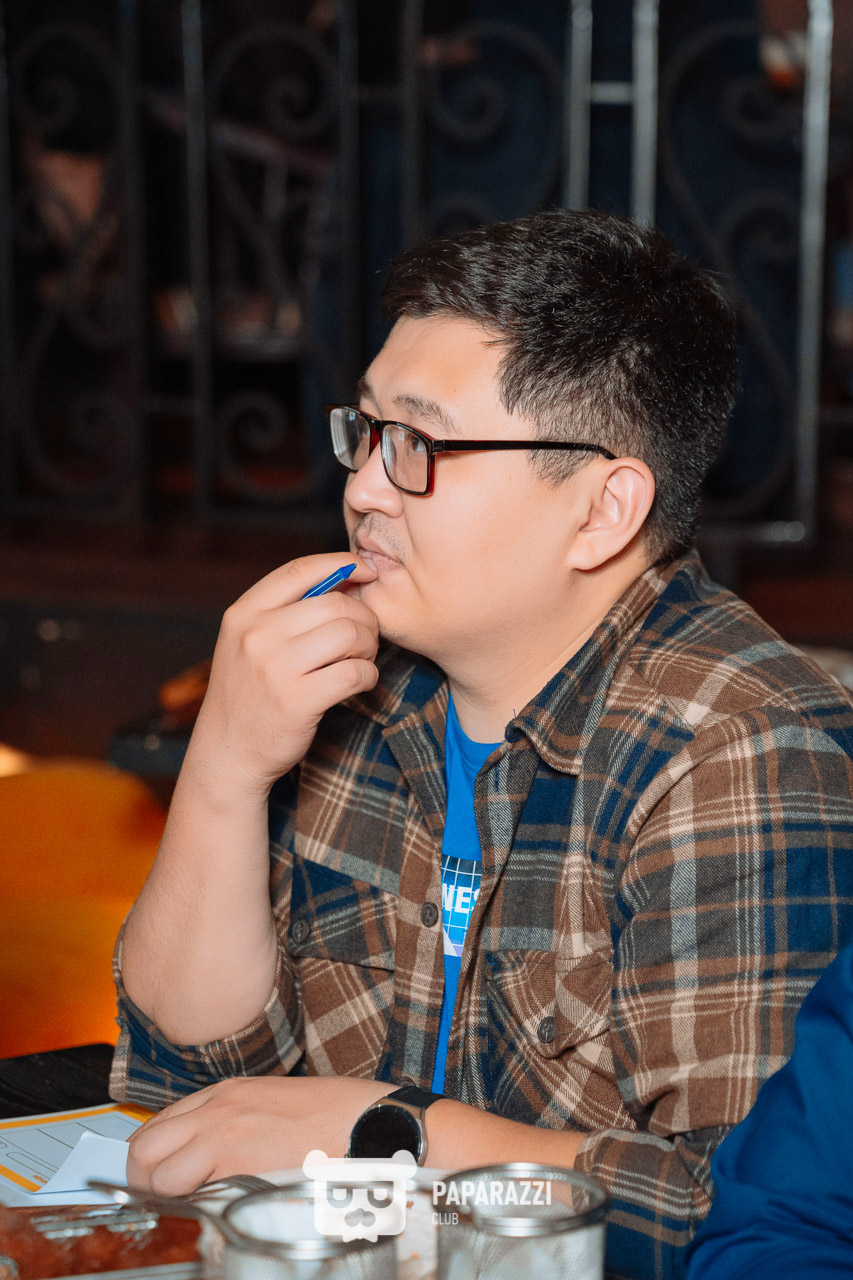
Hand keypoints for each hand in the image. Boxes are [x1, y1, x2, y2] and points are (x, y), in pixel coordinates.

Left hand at [126, 1076, 388, 1194]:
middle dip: (145, 1178)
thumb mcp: (279, 1105)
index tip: (162, 1180)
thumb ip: (241, 1122)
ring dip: (162, 1195)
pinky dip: (188, 1208)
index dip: (156, 1158)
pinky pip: (187, 1192)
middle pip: (146, 1144)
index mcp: (230, 1092)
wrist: (376, 1124)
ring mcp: (225, 1132)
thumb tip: (212, 1156)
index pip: (162, 1123)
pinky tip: (212, 1214)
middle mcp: (219, 1107)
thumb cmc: (341, 1117)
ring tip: (188, 1211)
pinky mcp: (238, 1161)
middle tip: (164, 1201)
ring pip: (155, 1170)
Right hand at [189, 554, 378, 796]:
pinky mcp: (299, 701)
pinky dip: (369, 675)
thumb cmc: (249, 692)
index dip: (341, 564)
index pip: (300, 571)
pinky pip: (355, 673)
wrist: (228, 752)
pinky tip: (361, 681)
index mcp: (243, 613)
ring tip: (362, 658)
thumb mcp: (247, 641)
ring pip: (349, 634)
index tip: (367, 571)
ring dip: (368, 645)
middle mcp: (256, 636)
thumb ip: (284, 610)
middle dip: (364, 616)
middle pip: (334, 603)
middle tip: (367, 635)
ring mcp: (276, 669)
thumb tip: (344, 576)